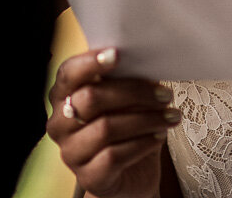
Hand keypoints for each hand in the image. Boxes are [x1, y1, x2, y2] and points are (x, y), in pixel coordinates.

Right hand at [47, 47, 177, 197]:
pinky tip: (159, 136)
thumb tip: (146, 63)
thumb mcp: (127, 100)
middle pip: (92, 98)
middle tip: (165, 94)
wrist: (131, 174)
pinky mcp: (88, 177)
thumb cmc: (127, 127)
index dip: (90, 62)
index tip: (117, 54)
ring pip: (106, 128)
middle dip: (134, 92)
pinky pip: (113, 156)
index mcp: (64, 96)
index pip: (68, 73)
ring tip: (171, 116)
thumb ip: (126, 80)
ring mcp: (71, 153)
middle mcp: (60, 124)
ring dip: (146, 119)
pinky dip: (142, 143)